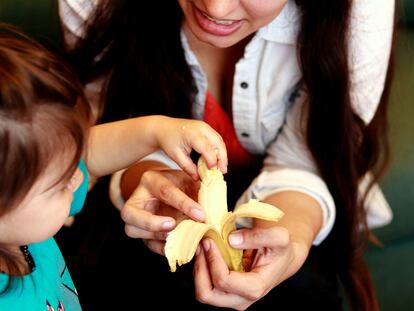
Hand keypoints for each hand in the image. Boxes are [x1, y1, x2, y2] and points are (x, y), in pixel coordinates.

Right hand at [121, 169, 200, 254]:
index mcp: (151, 180)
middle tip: (172, 226)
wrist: (168, 188)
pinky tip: (178, 249)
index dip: (183, 204)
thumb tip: (215, 199)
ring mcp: (135, 218)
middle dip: (151, 223)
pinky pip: (146, 244)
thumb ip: (199, 186)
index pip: (165, 191)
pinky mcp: (141, 232)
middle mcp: (137, 199)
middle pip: (130, 213)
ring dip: (155, 237)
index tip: (201, 215)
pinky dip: (162, 249)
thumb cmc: (179, 183)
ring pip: (132, 230)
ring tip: (178, 240)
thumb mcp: (188, 179)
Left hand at [156, 118, 226, 179]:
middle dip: (222, 158)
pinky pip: (217, 139)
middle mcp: (201, 128)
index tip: (212, 172)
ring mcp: (205, 126)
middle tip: (222, 172)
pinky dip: (219, 149)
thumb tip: (199, 178)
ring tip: (221, 168)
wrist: (163, 128)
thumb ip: (188, 168)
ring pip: (220, 140)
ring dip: (222, 154)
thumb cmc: (168, 141)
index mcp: (191, 134)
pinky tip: (217, 160)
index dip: (212, 161)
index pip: (207, 148)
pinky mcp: (206, 128)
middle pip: (218, 143)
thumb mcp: (176, 156)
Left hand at [193, 226, 308, 309]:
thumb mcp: (279, 237)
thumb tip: (231, 240)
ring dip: (198, 268)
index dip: (213, 259)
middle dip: (200, 267)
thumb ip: (258, 236)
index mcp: (255, 288)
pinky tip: (206, 252)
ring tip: (203, 246)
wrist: (282, 260)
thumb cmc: (280, 249)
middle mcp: (241, 299)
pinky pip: (204, 285)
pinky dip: (201, 268)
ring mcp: (232, 299)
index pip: (223, 280)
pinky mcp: (225, 293)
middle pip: (207, 294)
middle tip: (202, 243)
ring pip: (203, 292)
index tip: (210, 240)